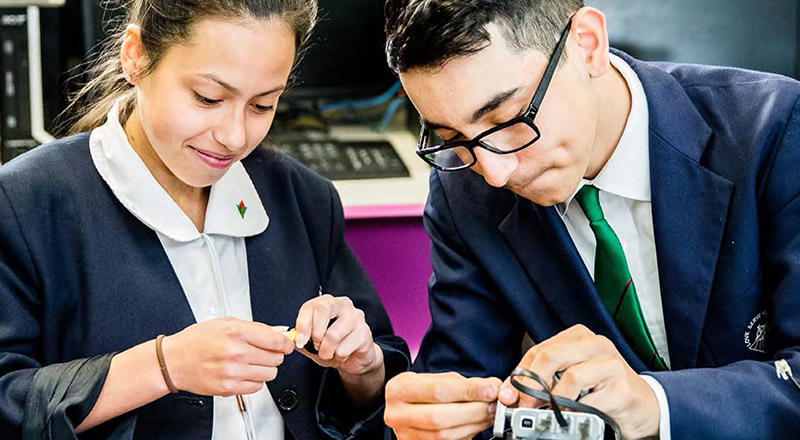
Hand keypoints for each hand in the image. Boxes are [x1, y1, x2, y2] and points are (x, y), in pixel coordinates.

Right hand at [161, 317, 293, 396]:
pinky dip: (254, 380)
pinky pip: (257, 387)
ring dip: (265, 368)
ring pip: (270, 374)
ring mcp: (232, 372)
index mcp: (236, 332)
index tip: (286, 344)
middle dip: (274, 355)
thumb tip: (281, 331)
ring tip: (252, 362)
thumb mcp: (227, 323)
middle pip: (276, 359)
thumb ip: (257, 328)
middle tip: (263, 352)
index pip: (276, 341)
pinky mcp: (229, 388)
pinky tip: (243, 372)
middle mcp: (235, 352)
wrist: (175, 361)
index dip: (286, 343)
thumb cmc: (197, 340)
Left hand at [293, 294, 381, 376]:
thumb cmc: (332, 346)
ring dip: (326, 351)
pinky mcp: (364, 333)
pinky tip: (342, 354)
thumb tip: (291, 336)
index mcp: (328, 302)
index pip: (311, 306)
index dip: (303, 324)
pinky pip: (343, 348)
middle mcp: (343, 305)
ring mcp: (356, 317)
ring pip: (333, 334)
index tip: (300, 341)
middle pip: (323, 309)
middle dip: (315, 333)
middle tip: (316, 345)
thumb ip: (301, 337)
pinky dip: (338, 356)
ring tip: (328, 353)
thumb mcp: (312, 341)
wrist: (354, 359)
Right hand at [385, 371, 501, 439]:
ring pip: (444, 435)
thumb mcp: (437, 379)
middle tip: (493, 405)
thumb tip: (492, 388)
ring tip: (489, 414)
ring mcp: (405, 434)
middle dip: (473, 411)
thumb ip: (463, 383)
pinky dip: (467, 435)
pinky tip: (477, 425)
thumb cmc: (423, 391)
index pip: (438, 390)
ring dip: (473, 425)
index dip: (468, 391)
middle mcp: (397, 414)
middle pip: (440, 417)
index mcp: (399, 389)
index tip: (491, 390)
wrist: (405, 408)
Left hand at [498, 325, 659, 438]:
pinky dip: (573, 412)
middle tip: (524, 405)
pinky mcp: (622, 388)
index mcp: (579, 336)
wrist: (644, 406)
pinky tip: (570, 417)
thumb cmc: (603, 390)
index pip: (538, 351)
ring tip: (547, 413)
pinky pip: (588, 401)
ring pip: (570, 378)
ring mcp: (611, 364)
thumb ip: (543, 380)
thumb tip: (510, 393)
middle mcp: (596, 344)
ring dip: (553, 401)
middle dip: (531, 385)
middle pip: (550, 357)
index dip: (519, 375)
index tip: (510, 395)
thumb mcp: (570, 378)